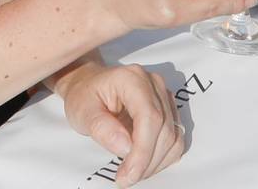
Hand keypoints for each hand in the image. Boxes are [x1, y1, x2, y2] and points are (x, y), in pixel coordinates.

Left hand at [53, 62, 187, 186]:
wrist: (89, 85)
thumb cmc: (84, 96)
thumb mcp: (82, 112)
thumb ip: (101, 128)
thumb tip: (125, 148)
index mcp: (132, 79)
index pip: (150, 118)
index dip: (143, 151)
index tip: (128, 174)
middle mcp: (154, 84)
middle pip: (165, 130)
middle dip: (147, 161)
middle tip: (125, 178)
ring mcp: (164, 96)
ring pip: (173, 137)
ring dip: (156, 162)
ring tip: (132, 171)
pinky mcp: (169, 109)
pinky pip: (175, 138)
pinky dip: (162, 157)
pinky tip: (142, 163)